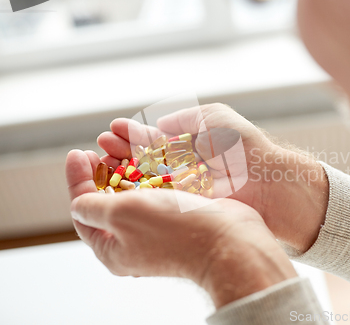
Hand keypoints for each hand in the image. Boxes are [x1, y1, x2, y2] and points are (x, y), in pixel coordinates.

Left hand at [65, 149, 296, 307]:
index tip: (78, 152)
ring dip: (124, 167)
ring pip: (133, 192)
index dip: (77, 179)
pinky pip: (156, 189)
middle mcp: (134, 239)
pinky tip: (146, 154)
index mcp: (113, 248)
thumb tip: (78, 203)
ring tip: (119, 145)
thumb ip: (91, 207)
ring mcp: (158, 227)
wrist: (229, 239)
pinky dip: (148, 171)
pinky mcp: (178, 214)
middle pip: (107, 200)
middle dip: (100, 171)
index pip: (83, 210)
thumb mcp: (120, 215)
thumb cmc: (174, 229)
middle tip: (97, 148)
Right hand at [97, 103, 328, 251]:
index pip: (154, 140)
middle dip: (121, 151)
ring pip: (145, 179)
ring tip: (101, 157)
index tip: (113, 128)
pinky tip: (117, 182)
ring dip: (122, 169)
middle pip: (144, 160)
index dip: (132, 135)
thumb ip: (186, 119)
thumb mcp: (215, 118)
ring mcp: (182, 188)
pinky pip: (155, 198)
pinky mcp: (184, 207)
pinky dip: (135, 191)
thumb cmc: (245, 146)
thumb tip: (160, 125)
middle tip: (100, 145)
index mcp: (191, 145)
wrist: (267, 181)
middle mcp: (183, 167)